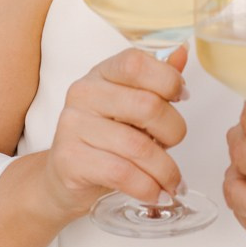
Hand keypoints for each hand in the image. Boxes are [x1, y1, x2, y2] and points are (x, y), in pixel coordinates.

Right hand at [42, 46, 189, 221]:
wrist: (62, 179)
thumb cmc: (104, 140)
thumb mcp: (130, 106)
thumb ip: (156, 81)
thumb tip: (182, 53)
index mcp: (102, 73)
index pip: (136, 63)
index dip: (167, 80)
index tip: (181, 97)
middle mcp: (83, 94)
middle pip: (147, 106)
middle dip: (174, 131)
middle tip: (175, 146)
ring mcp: (73, 126)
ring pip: (137, 146)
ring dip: (164, 170)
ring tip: (172, 181)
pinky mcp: (70, 160)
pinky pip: (121, 173)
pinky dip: (147, 187)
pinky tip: (156, 193)